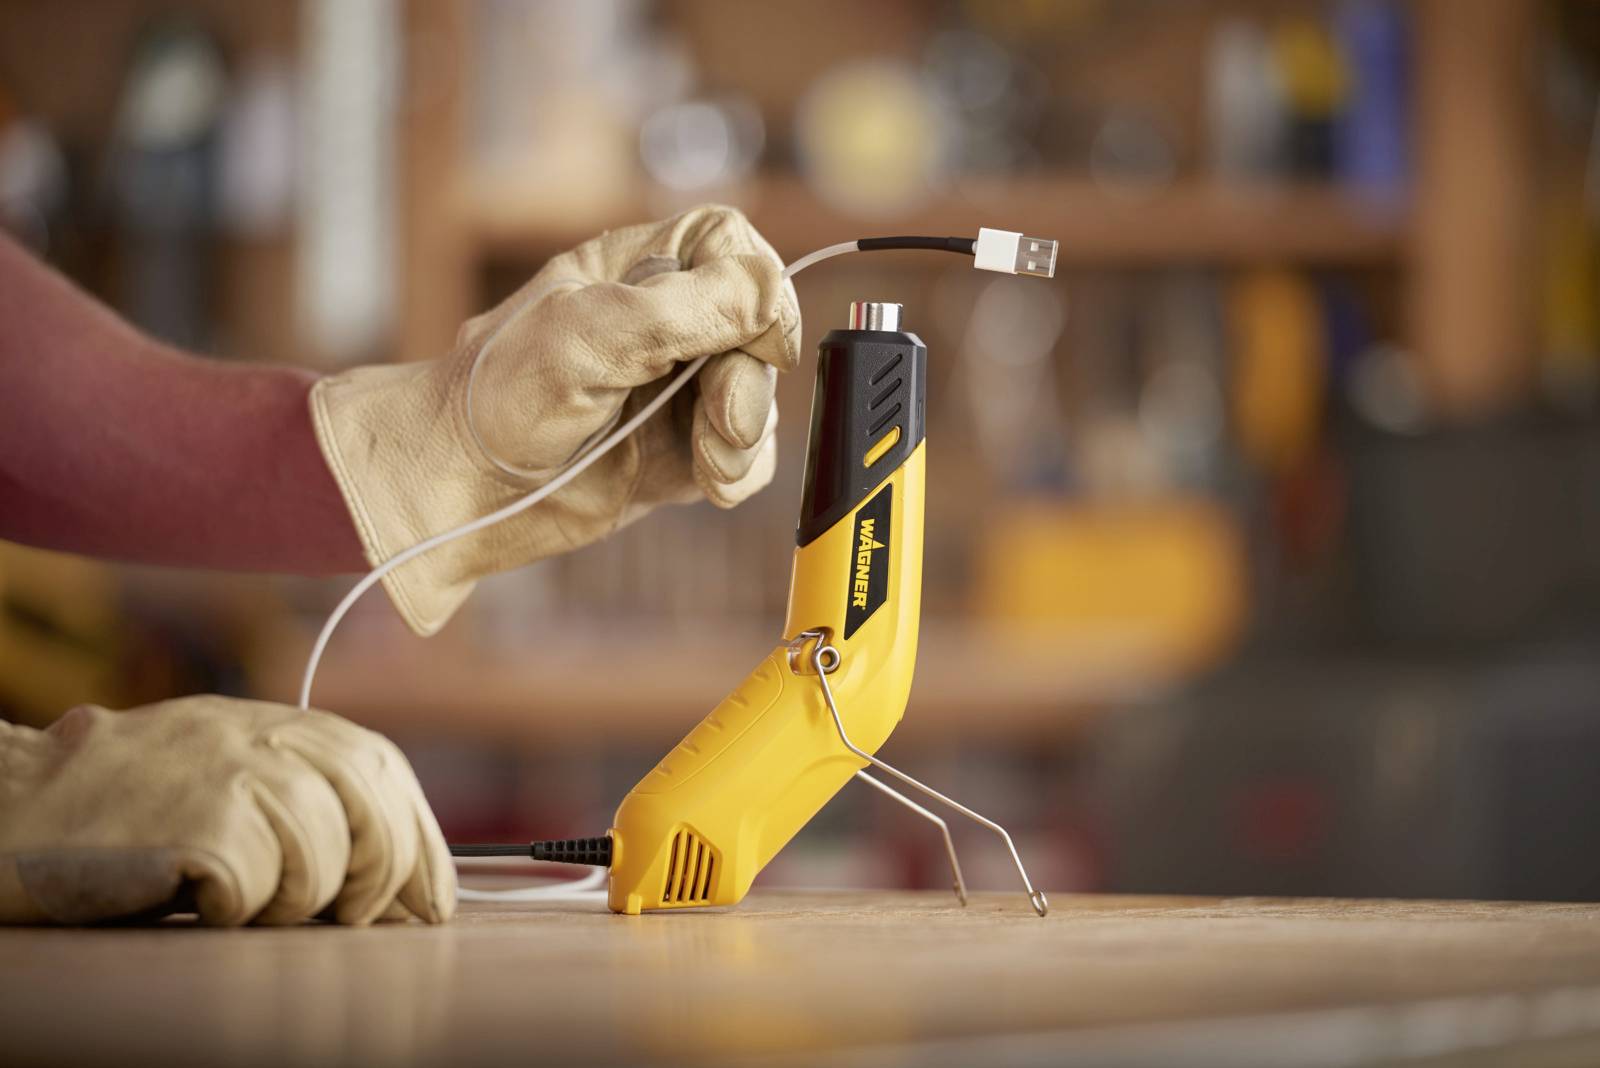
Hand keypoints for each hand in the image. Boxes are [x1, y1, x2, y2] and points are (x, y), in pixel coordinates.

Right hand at [0, 697, 454, 925]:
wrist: (9, 810)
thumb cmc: (119, 814)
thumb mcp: (221, 775)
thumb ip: (301, 796)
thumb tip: (394, 881)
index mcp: (275, 721)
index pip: (380, 766)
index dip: (419, 837)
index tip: (433, 899)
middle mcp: (263, 734)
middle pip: (374, 809)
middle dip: (382, 877)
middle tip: (356, 920)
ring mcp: (234, 772)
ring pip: (323, 858)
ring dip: (296, 902)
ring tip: (242, 902)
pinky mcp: (204, 821)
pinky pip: (261, 889)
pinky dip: (238, 910)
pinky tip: (197, 898)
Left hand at [312, 204, 801, 634]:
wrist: (461, 493)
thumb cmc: (499, 397)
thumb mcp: (590, 334)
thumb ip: (686, 308)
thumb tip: (773, 292)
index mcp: (636, 267)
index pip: (729, 246)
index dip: (759, 287)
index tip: (765, 340)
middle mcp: (665, 321)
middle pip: (758, 326)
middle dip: (749, 379)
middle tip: (720, 421)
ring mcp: (675, 389)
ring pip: (760, 393)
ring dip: (745, 432)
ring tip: (707, 463)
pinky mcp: (680, 449)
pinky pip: (746, 451)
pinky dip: (739, 469)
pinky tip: (710, 485)